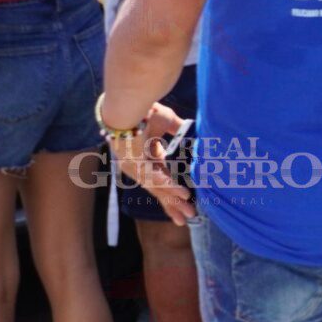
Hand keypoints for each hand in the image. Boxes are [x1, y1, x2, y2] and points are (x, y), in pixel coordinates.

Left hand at [124, 104, 192, 225]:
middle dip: (173, 205)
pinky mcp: (136, 162)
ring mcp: (135, 166)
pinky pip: (156, 177)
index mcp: (144, 159)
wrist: (128, 102)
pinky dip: (171, 186)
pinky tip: (184, 195)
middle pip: (158, 190)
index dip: (172, 193)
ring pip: (158, 188)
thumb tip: (192, 131)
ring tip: (189, 212)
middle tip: (185, 219)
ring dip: (175, 200)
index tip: (185, 202)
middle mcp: (137, 167)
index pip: (160, 181)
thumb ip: (178, 130)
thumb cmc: (145, 109)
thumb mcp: (166, 121)